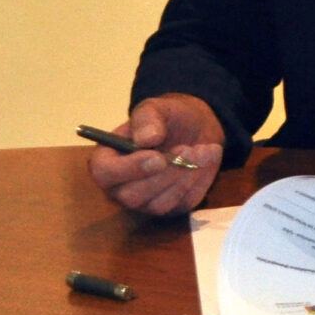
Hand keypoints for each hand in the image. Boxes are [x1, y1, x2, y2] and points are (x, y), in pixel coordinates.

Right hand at [89, 95, 223, 216]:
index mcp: (107, 160)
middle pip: (132, 196)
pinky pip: (185, 203)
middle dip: (165, 174)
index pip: (105, 174)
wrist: (194, 128)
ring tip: (202, 149)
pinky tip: (208, 158)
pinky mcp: (172, 207)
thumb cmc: (166, 119)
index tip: (158, 157)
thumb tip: (146, 139)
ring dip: (185, 177)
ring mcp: (146, 201)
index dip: (130, 169)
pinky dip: (200, 180)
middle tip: (188, 149)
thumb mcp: (155, 108)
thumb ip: (147, 119)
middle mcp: (121, 187)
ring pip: (160, 204)